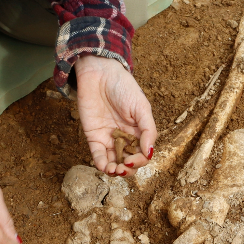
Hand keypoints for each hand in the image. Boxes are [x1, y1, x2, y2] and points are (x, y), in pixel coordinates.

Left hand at [75, 54, 156, 175]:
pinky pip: (97, 154)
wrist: (99, 73)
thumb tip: (149, 152)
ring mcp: (109, 138)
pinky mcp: (93, 136)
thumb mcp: (141, 107)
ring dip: (114, 170)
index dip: (140, 160)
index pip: (142, 153)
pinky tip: (105, 166)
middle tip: (124, 168)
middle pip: (128, 161)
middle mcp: (125, 137)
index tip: (134, 159)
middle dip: (128, 169)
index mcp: (139, 131)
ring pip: (113, 161)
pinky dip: (101, 163)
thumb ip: (147, 130)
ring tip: (114, 170)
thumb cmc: (123, 87)